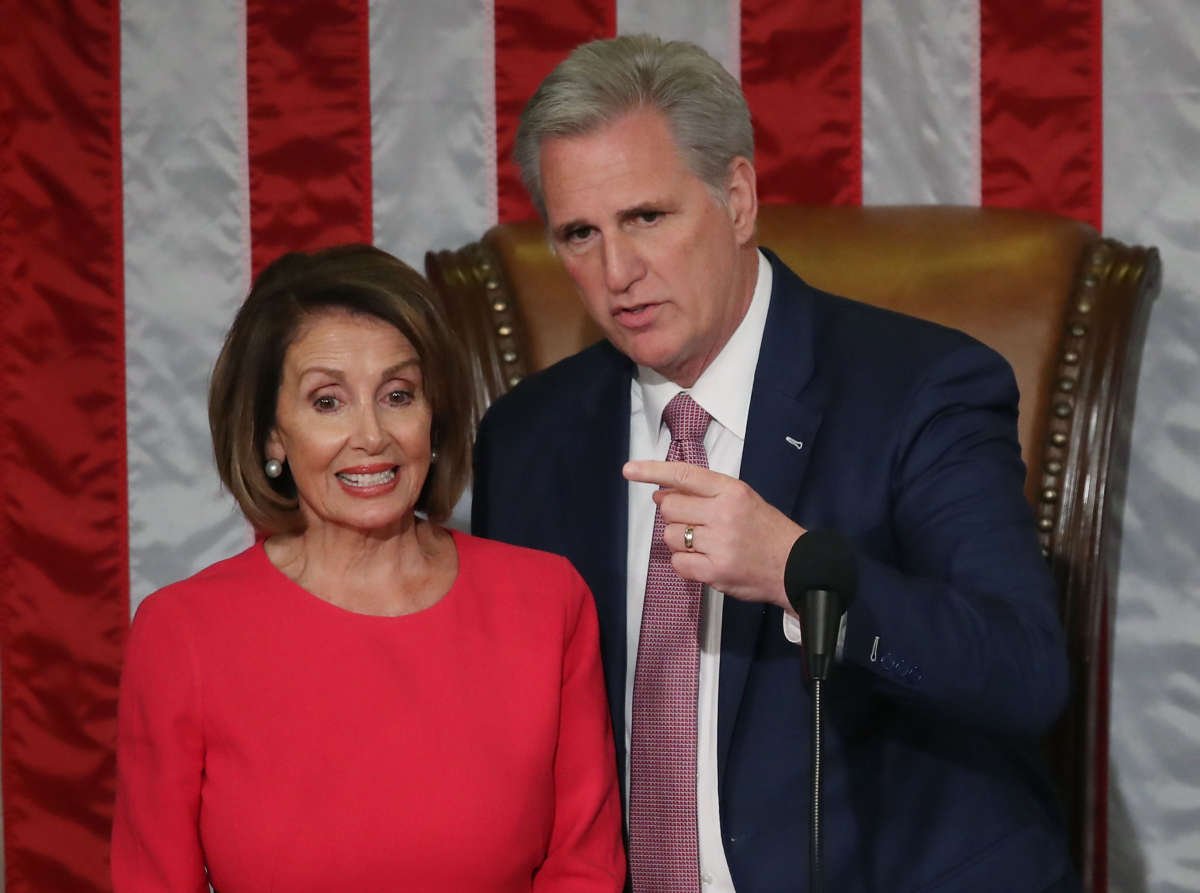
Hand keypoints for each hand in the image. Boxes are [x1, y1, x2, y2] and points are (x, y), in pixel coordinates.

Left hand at [623, 460, 805, 610]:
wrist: (796, 566)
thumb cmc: (766, 530)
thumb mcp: (742, 500)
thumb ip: (704, 494)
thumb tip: (660, 494)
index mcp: (731, 490)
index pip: (683, 475)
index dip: (652, 471)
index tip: (629, 470)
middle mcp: (723, 513)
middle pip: (669, 508)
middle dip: (674, 516)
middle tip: (694, 523)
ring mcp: (719, 544)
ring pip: (671, 536)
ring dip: (680, 541)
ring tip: (705, 544)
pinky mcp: (715, 571)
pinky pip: (678, 563)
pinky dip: (685, 563)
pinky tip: (704, 561)